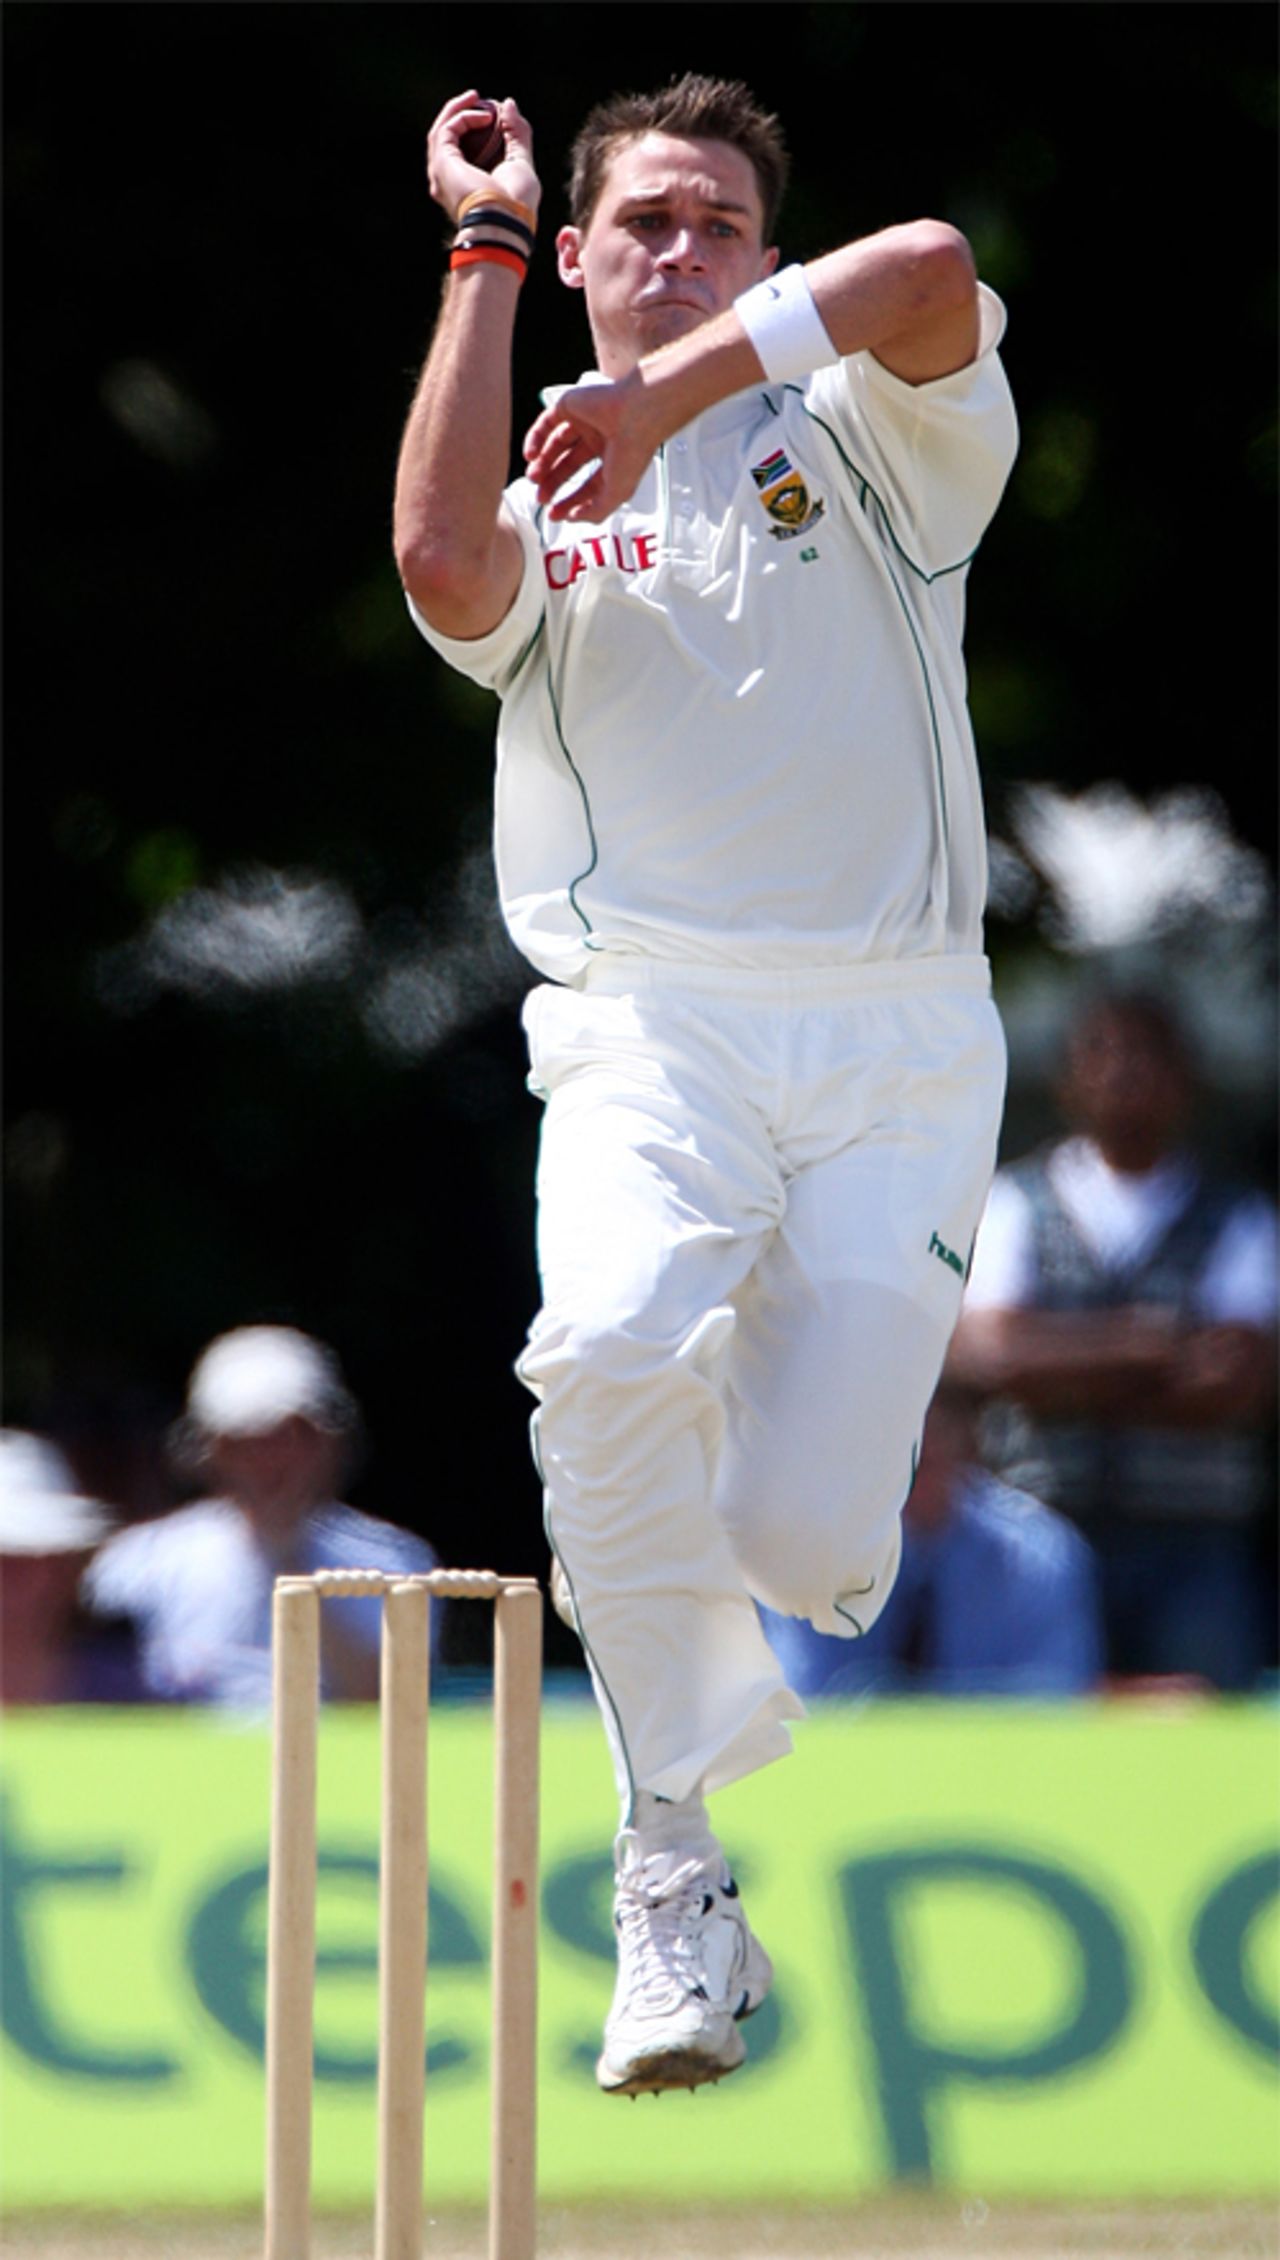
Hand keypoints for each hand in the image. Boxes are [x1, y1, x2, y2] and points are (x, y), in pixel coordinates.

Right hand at [426, 92, 539, 225]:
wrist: (505, 222)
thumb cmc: (516, 206)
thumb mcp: (521, 164)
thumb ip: (517, 134)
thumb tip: (509, 103)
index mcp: (464, 187)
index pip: (459, 152)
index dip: (471, 129)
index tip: (491, 116)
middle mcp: (447, 182)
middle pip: (446, 140)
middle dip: (459, 115)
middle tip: (477, 98)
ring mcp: (441, 173)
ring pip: (440, 132)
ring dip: (456, 110)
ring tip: (475, 97)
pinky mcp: (442, 163)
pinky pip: (447, 130)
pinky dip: (464, 117)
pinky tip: (485, 116)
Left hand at [523, 372, 662, 521]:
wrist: (636, 416)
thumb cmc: (634, 450)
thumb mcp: (617, 494)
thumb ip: (596, 511)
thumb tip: (575, 518)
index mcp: (613, 459)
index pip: (587, 483)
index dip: (571, 500)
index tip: (555, 513)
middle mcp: (598, 439)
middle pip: (567, 464)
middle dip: (552, 483)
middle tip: (541, 498)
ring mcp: (583, 421)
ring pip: (554, 445)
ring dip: (541, 463)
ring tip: (533, 478)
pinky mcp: (570, 405)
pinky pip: (545, 423)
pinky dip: (534, 440)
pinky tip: (530, 456)